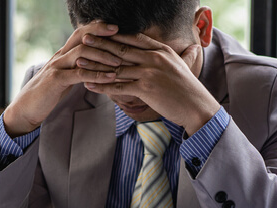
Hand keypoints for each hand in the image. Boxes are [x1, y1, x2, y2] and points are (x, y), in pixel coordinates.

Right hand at [4, 21, 121, 136]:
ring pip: (82, 52)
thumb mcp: (64, 77)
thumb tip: (95, 65)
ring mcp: (57, 66)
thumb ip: (77, 68)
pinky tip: (110, 77)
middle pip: (82, 36)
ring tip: (119, 61)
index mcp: (63, 54)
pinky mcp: (56, 80)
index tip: (115, 28)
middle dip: (102, 34)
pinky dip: (97, 74)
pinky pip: (79, 73)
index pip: (81, 33)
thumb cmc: (47, 93)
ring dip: (103, 55)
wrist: (26, 108)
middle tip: (121, 35)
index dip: (97, 28)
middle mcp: (60, 56)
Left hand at [82, 33, 220, 135]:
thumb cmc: (187, 89)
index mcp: (162, 50)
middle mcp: (155, 58)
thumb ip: (170, 56)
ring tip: (79, 62)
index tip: (101, 31)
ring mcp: (150, 73)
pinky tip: (89, 85)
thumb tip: (174, 50)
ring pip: (117, 67)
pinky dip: (102, 86)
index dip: (115, 34)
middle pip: (122, 49)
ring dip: (96, 65)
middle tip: (84, 39)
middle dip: (100, 44)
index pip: (134, 38)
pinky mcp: (146, 89)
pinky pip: (118, 86)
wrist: (197, 107)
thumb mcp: (180, 66)